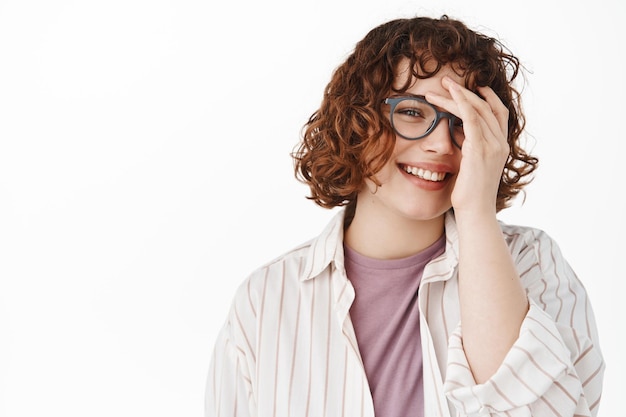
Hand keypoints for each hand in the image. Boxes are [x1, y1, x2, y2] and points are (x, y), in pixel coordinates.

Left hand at [426, 77, 509, 215]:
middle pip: (487, 106)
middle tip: (448, 81)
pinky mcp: (480, 150)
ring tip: (441, 84)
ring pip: (477, 109)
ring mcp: (492, 146)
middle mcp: (500, 143)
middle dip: (468, 90)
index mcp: (501, 147)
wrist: (475, 213)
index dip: (487, 97)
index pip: (498, 114)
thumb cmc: (470, 195)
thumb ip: (469, 149)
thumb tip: (456, 135)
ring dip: (458, 94)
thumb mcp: (471, 167)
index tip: (474, 86)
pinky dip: (461, 103)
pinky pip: (472, 118)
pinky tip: (449, 95)